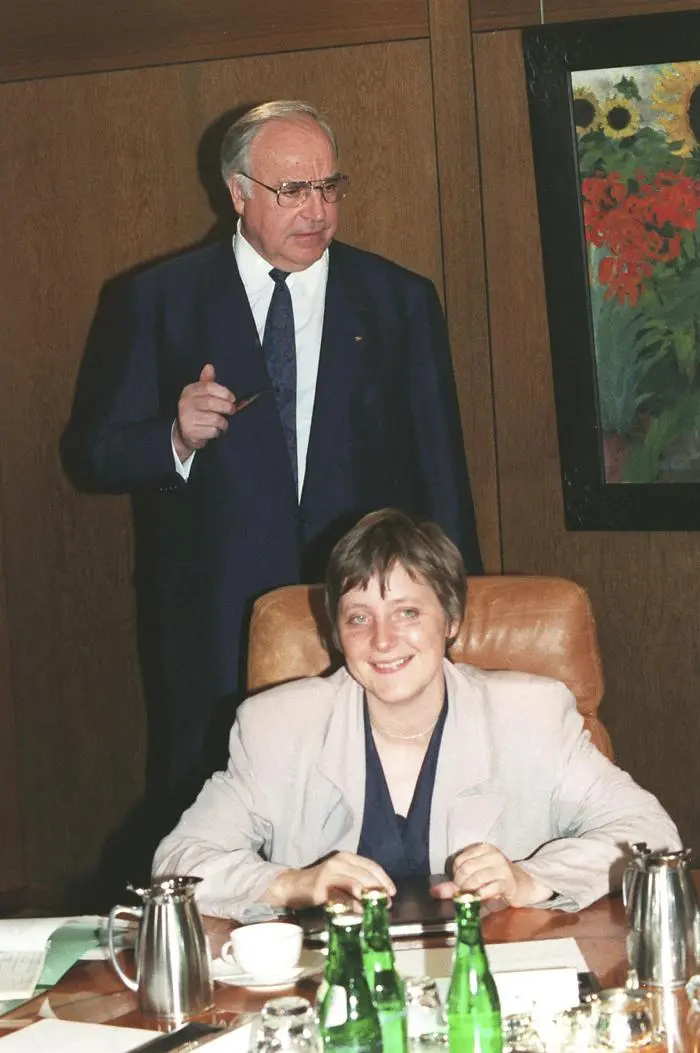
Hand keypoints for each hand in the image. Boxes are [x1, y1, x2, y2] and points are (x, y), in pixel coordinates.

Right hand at [173, 364, 235, 460]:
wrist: (185, 432)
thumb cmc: (198, 411)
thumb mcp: (201, 395)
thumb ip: (207, 382)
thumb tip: (209, 366)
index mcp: (190, 391)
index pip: (208, 387)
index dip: (223, 392)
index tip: (232, 398)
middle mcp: (185, 403)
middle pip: (211, 402)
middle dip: (226, 407)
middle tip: (232, 411)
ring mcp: (187, 417)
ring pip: (214, 418)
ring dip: (223, 422)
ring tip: (222, 423)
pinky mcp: (191, 431)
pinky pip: (212, 430)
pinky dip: (218, 432)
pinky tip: (215, 430)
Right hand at [262, 852, 395, 909]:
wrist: (293, 885)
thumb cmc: (321, 883)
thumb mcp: (341, 876)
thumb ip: (357, 880)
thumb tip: (378, 895)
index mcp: (347, 857)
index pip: (371, 866)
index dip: (384, 879)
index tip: (392, 892)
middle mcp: (339, 862)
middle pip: (366, 875)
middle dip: (378, 890)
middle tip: (386, 904)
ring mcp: (330, 873)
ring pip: (355, 884)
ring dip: (368, 898)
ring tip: (375, 909)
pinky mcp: (321, 887)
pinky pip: (341, 896)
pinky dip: (352, 905)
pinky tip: (359, 912)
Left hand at [430, 842, 552, 907]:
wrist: (525, 884)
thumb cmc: (498, 880)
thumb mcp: (477, 878)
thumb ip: (455, 884)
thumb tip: (434, 892)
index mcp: (483, 849)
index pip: (459, 861)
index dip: (455, 876)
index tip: (460, 885)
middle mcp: (492, 855)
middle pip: (465, 870)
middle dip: (461, 886)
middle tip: (465, 893)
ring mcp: (501, 867)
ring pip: (475, 879)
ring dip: (469, 892)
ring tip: (473, 897)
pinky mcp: (508, 882)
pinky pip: (487, 889)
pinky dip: (480, 896)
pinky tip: (482, 898)